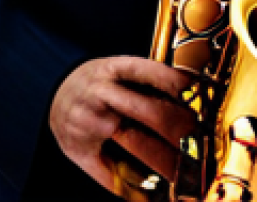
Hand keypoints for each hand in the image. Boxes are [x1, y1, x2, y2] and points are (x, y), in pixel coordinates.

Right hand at [50, 57, 196, 192]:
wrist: (57, 92)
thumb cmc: (100, 80)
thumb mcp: (119, 68)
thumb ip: (146, 78)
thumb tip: (189, 90)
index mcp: (114, 69)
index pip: (147, 72)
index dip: (173, 81)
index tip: (195, 90)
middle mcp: (101, 94)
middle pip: (148, 111)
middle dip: (178, 126)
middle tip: (198, 136)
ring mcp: (89, 122)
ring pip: (133, 142)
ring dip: (162, 158)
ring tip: (184, 168)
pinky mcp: (79, 149)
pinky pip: (107, 172)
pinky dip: (130, 186)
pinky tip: (150, 193)